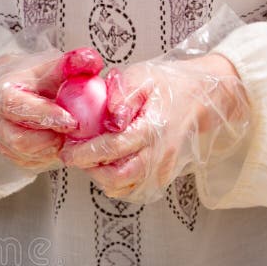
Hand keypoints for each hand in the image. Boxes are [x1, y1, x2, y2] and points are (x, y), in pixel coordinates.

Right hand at [0, 48, 103, 169]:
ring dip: (52, 150)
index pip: (16, 108)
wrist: (10, 93)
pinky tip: (63, 145)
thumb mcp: (50, 65)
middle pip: (19, 140)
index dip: (44, 115)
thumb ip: (71, 63)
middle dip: (51, 138)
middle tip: (75, 132)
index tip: (71, 120)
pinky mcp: (9, 158)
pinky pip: (31, 164)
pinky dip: (50, 157)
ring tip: (70, 137)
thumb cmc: (30, 80)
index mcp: (0, 94)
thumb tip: (91, 60)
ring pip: (26, 155)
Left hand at [60, 54, 250, 201]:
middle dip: (92, 171)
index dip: (86, 153)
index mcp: (153, 128)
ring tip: (91, 160)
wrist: (200, 97)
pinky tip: (106, 167)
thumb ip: (123, 92)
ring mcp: (162, 168)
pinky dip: (116, 183)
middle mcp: (159, 154)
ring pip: (126, 187)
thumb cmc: (166, 85)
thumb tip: (111, 114)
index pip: (114, 148)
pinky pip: (135, 189)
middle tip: (76, 157)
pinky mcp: (161, 176)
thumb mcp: (143, 76)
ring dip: (102, 178)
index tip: (67, 151)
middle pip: (119, 177)